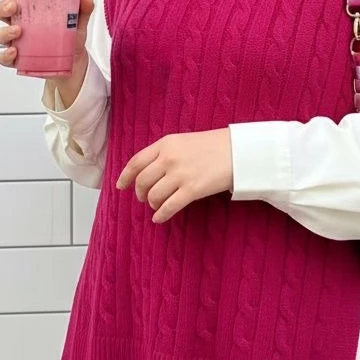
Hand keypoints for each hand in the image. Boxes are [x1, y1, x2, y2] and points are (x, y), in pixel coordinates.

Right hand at [0, 0, 94, 100]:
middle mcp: (18, 24)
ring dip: (5, 31)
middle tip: (14, 6)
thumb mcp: (77, 21)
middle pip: (0, 12)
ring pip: (0, 34)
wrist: (73, 63)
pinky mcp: (18, 60)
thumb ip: (82, 10)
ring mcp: (16, 42)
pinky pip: (5, 58)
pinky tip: (14, 52)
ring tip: (18, 31)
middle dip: (2, 7)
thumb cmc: (69, 38)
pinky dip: (6, 55)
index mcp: (28, 9)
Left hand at [116, 129, 233, 223]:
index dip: (126, 176)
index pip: (136, 162)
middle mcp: (169, 158)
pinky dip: (161, 215)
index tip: (121, 186)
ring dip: (153, 204)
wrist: (239, 151)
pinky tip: (159, 218)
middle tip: (144, 198)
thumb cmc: (213, 146)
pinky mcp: (192, 190)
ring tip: (157, 205)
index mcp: (165, 144)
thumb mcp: (183, 141)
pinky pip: (169, 207)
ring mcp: (180, 174)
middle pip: (142, 181)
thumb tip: (147, 171)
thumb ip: (164, 152)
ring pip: (154, 195)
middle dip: (140, 193)